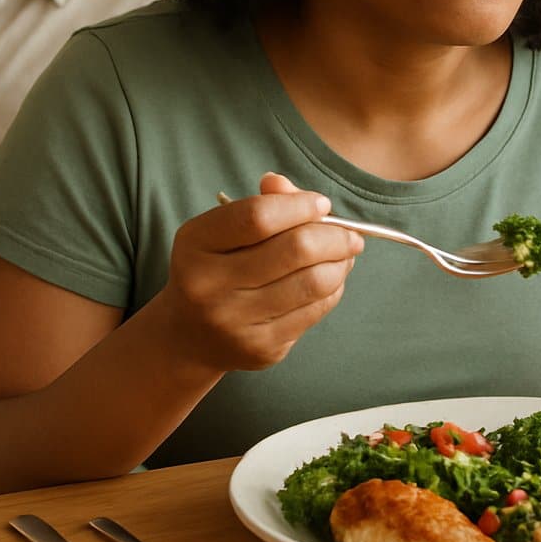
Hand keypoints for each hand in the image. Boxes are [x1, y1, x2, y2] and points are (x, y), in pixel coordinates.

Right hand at [158, 172, 362, 372]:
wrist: (189, 335)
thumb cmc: (217, 268)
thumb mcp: (224, 230)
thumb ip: (264, 204)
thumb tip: (302, 194)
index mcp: (196, 244)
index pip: (258, 216)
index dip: (300, 205)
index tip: (322, 204)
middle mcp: (208, 285)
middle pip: (295, 249)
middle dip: (335, 236)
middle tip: (351, 234)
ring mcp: (234, 321)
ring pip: (313, 282)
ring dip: (341, 264)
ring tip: (345, 255)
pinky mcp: (260, 347)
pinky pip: (315, 311)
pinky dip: (332, 290)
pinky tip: (330, 280)